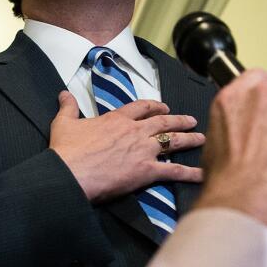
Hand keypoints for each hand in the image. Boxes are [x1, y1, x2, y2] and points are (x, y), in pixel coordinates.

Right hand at [49, 92, 203, 200]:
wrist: (70, 172)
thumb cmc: (67, 150)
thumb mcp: (63, 123)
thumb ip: (67, 107)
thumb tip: (63, 93)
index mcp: (117, 119)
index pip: (141, 107)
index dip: (154, 106)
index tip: (163, 106)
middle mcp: (135, 131)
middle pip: (163, 122)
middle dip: (179, 120)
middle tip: (191, 120)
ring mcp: (143, 151)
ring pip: (173, 141)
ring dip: (189, 139)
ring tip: (201, 138)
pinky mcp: (147, 171)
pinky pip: (174, 171)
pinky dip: (191, 173)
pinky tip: (203, 173)